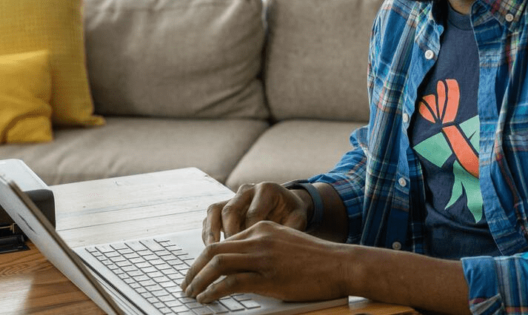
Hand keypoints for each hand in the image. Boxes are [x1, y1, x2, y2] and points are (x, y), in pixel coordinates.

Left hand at [181, 221, 351, 302]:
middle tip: (186, 285)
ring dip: (198, 281)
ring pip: (217, 264)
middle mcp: (259, 238)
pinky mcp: (268, 276)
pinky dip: (214, 291)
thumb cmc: (317, 259)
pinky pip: (231, 282)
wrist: (341, 264)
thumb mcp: (285, 244)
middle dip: (194, 270)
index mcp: (262, 228)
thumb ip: (262, 250)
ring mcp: (263, 257)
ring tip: (191, 294)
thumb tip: (239, 269)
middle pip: (213, 250)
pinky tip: (207, 299)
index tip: (195, 273)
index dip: (203, 259)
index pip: (222, 241)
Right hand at [201, 182, 310, 244]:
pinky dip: (208, 232)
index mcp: (267, 190)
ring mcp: (233, 196)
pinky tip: (210, 250)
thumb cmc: (292, 214)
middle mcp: (247, 190)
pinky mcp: (223, 206)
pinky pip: (210, 217)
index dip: (249, 234)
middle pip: (231, 209)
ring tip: (213, 252)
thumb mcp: (298, 220)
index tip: (249, 254)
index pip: (253, 213)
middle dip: (229, 234)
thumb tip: (278, 250)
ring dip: (212, 232)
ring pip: (215, 210)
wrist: (286, 204)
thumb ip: (290, 231)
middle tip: (230, 254)